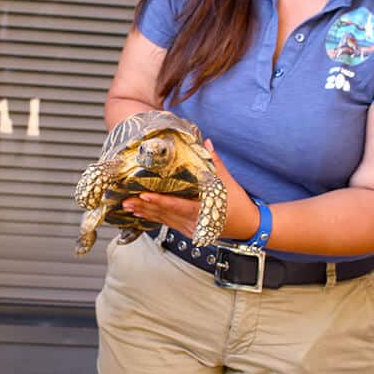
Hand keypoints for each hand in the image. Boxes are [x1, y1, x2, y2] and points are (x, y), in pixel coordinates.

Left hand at [122, 139, 258, 239]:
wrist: (248, 226)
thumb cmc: (238, 204)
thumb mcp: (227, 182)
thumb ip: (214, 162)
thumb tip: (205, 142)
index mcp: (203, 210)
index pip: (178, 206)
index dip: (160, 202)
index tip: (144, 196)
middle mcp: (194, 222)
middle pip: (165, 214)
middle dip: (144, 207)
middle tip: (126, 201)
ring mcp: (189, 229)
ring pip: (163, 220)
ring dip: (145, 213)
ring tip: (127, 206)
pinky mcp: (187, 231)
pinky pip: (166, 223)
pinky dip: (153, 217)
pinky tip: (140, 213)